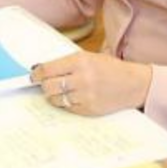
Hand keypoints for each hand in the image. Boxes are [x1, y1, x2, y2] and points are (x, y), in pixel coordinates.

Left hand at [29, 51, 151, 116]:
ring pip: (55, 99)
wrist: (133, 84)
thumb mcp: (90, 57)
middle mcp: (81, 78)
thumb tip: (42, 70)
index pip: (48, 69)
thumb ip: (67, 63)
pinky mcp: (88, 109)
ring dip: (53, 95)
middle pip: (48, 86)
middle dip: (44, 85)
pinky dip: (65, 103)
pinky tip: (72, 98)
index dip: (37, 74)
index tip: (33, 76)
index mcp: (80, 61)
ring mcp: (84, 96)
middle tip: (46, 84)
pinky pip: (67, 108)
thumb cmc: (111, 69)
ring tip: (60, 91)